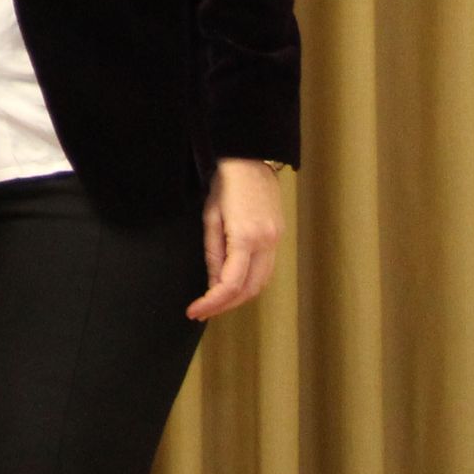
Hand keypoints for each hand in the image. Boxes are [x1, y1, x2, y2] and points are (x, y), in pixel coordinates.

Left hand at [186, 158, 284, 320]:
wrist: (250, 161)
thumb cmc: (225, 184)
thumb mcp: (210, 217)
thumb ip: (213, 253)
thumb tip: (214, 284)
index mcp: (246, 238)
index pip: (230, 285)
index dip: (212, 303)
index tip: (194, 312)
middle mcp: (266, 243)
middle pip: (248, 290)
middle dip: (225, 305)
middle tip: (202, 311)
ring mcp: (276, 241)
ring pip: (261, 283)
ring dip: (239, 298)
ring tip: (215, 302)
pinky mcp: (278, 237)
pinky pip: (266, 270)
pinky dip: (251, 283)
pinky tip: (235, 285)